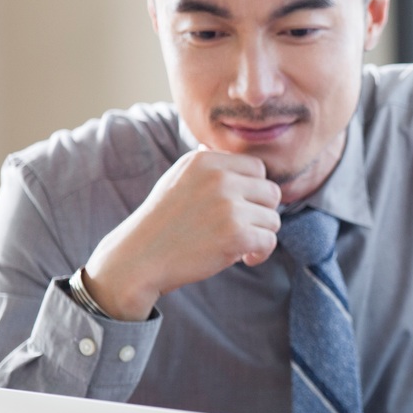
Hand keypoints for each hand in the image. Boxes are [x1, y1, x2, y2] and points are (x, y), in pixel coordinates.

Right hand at [83, 149, 282, 318]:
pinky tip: (244, 258)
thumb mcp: (178, 179)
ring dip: (260, 235)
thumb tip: (228, 154)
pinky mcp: (236, 234)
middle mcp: (219, 178)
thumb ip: (208, 167)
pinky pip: (269, 240)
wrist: (139, 258)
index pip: (258, 168)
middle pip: (271, 192)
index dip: (254, 191)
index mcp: (206, 161)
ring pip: (273, 218)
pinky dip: (261, 253)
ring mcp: (228, 206)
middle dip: (261, 213)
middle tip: (242, 228)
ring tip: (239, 244)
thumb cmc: (162, 222)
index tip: (242, 208)